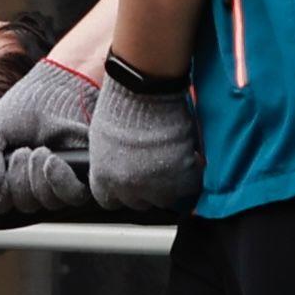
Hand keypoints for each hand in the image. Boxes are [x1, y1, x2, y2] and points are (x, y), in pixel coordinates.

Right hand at [0, 55, 98, 218]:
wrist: (56, 88)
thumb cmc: (24, 107)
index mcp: (8, 178)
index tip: (2, 163)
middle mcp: (33, 186)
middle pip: (22, 205)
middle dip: (19, 177)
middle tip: (23, 149)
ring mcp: (58, 184)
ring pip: (46, 203)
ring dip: (38, 176)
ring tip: (40, 150)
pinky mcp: (82, 178)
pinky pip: (72, 197)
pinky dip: (60, 181)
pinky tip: (52, 160)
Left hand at [86, 67, 202, 218]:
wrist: (144, 91)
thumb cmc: (122, 105)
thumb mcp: (103, 141)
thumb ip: (111, 165)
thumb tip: (119, 173)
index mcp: (104, 179)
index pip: (111, 201)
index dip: (122, 192)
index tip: (132, 182)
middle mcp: (128, 188)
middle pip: (140, 203)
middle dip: (147, 189)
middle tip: (156, 169)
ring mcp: (156, 185)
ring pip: (166, 198)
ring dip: (170, 183)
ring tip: (173, 162)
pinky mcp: (181, 177)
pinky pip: (189, 185)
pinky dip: (191, 173)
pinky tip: (188, 157)